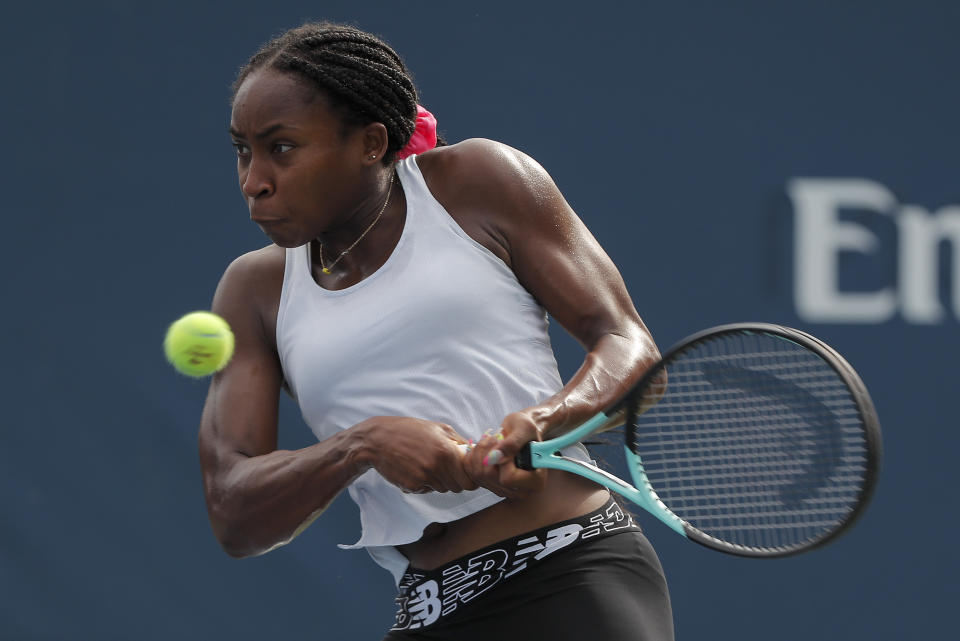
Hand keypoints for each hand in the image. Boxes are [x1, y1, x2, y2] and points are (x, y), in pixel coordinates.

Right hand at [360, 417, 477, 493]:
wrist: (378, 440)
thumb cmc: (409, 430)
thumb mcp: (438, 428)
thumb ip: (459, 442)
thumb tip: (474, 452)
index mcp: (447, 452)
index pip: (469, 480)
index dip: (470, 478)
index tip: (466, 473)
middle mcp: (436, 467)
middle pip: (457, 487)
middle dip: (455, 480)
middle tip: (446, 469)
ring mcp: (423, 478)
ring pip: (442, 489)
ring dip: (439, 481)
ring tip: (428, 465)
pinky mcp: (411, 486)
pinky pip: (426, 490)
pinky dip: (424, 484)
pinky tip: (415, 469)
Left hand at [462, 411, 546, 498]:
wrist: (519, 432)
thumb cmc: (526, 429)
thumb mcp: (525, 428)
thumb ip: (513, 443)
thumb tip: (496, 457)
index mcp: (535, 482)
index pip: (508, 479)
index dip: (503, 460)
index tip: (506, 445)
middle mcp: (519, 491)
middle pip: (490, 477)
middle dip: (488, 452)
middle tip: (496, 438)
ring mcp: (503, 489)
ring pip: (478, 474)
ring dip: (480, 451)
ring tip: (491, 440)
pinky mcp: (489, 485)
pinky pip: (471, 472)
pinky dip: (473, 455)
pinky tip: (484, 447)